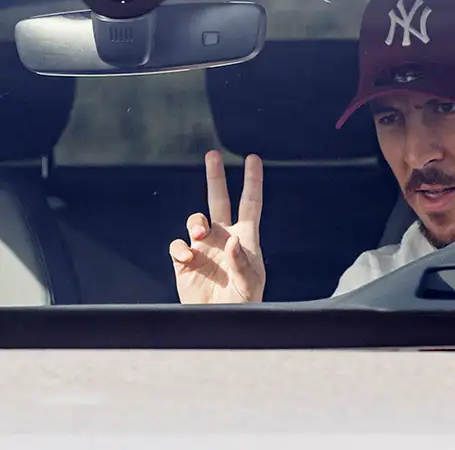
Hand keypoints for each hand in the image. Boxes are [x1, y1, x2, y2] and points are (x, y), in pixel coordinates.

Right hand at [169, 150, 265, 303]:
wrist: (221, 322)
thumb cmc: (244, 303)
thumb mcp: (250, 284)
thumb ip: (242, 262)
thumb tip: (232, 239)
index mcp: (245, 237)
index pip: (250, 203)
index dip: (252, 181)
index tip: (253, 159)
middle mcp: (223, 236)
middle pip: (218, 199)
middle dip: (215, 177)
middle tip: (212, 154)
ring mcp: (204, 247)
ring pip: (195, 219)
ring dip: (195, 221)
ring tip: (199, 234)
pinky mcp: (186, 262)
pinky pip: (178, 246)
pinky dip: (180, 249)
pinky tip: (187, 259)